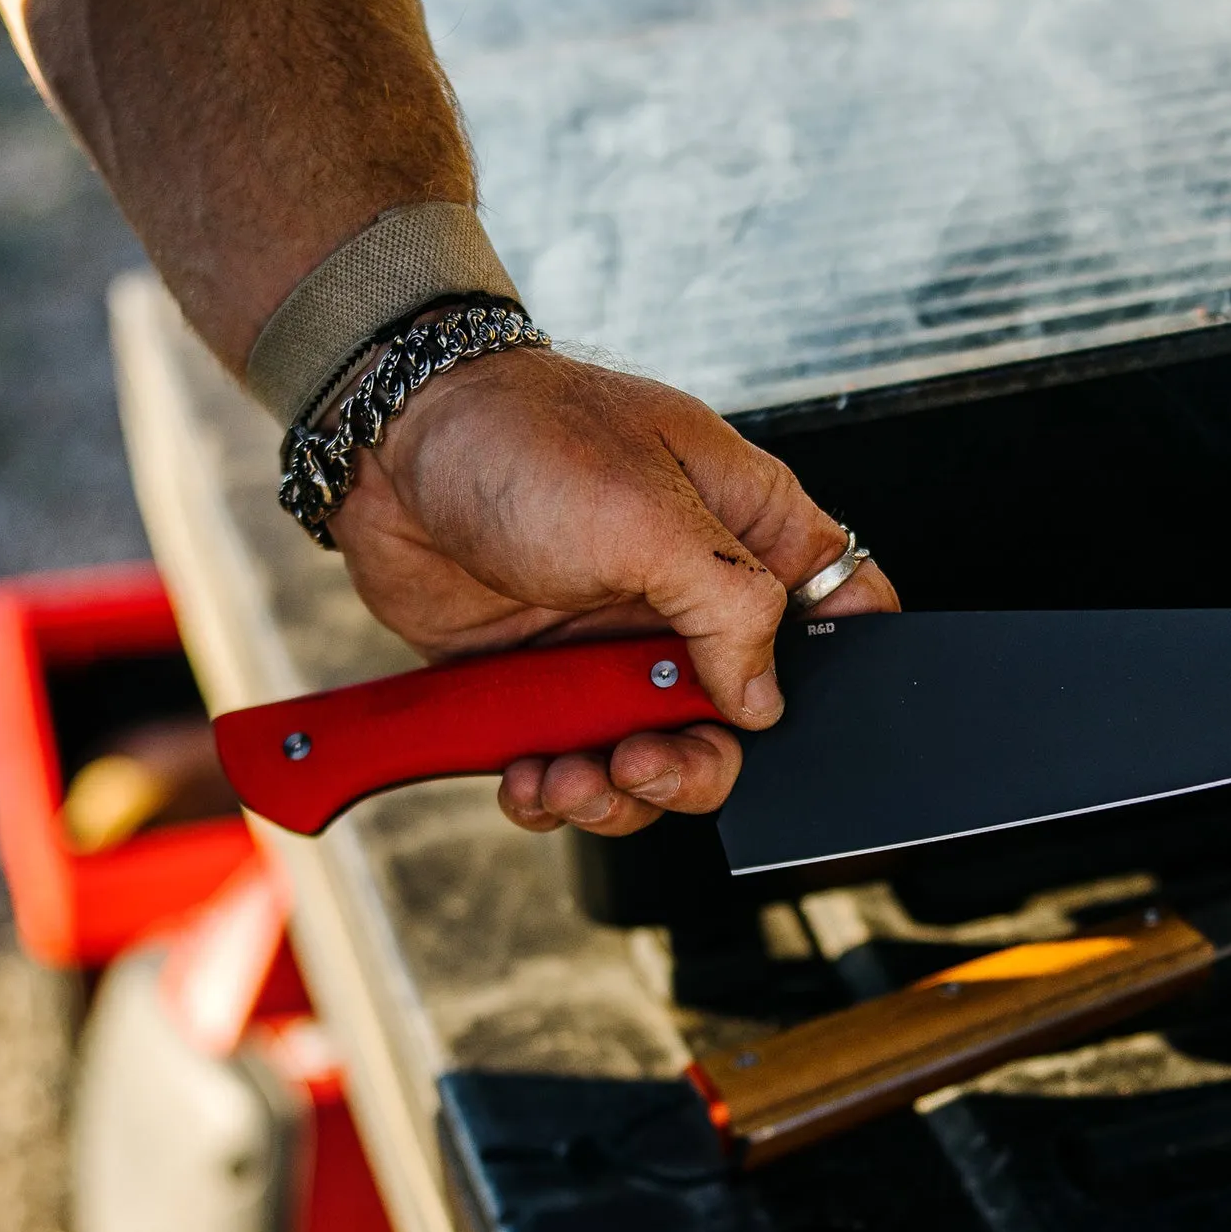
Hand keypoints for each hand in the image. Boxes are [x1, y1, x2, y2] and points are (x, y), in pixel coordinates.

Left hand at [327, 345, 899, 835]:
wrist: (385, 445)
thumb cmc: (522, 437)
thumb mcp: (652, 517)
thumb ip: (733, 611)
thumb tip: (766, 702)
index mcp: (746, 533)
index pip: (842, 611)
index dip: (845, 676)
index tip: (810, 726)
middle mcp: (690, 598)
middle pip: (742, 723)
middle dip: (696, 764)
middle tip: (645, 761)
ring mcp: (617, 646)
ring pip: (656, 758)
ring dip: (617, 793)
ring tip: (567, 778)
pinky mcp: (546, 682)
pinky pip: (571, 764)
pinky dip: (551, 792)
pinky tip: (525, 777)